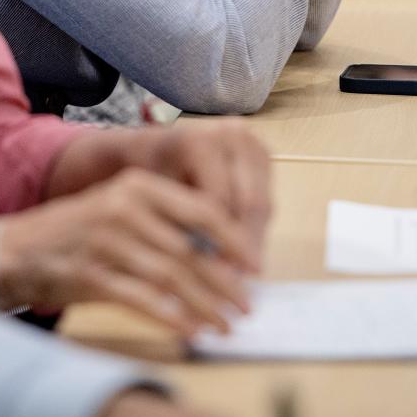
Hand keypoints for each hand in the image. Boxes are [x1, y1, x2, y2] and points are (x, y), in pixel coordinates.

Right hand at [0, 167, 253, 332]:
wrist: (14, 250)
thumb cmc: (76, 233)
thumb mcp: (119, 208)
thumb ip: (163, 221)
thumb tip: (219, 254)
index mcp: (137, 186)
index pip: (201, 210)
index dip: (234, 241)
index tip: (255, 267)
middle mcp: (124, 209)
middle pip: (191, 250)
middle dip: (226, 283)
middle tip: (248, 306)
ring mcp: (107, 243)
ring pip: (172, 278)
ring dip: (207, 305)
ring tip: (228, 324)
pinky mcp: (92, 277)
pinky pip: (143, 300)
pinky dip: (172, 317)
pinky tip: (191, 331)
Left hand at [111, 121, 271, 272]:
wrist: (157, 147)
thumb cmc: (150, 174)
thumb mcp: (157, 199)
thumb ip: (181, 225)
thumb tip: (206, 269)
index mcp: (201, 141)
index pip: (217, 202)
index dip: (217, 242)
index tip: (215, 275)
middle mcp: (232, 134)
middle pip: (248, 202)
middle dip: (244, 246)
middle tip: (241, 282)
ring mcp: (252, 143)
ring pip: (262, 203)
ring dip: (255, 241)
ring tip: (247, 274)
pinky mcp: (263, 156)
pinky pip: (266, 199)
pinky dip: (257, 228)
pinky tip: (248, 255)